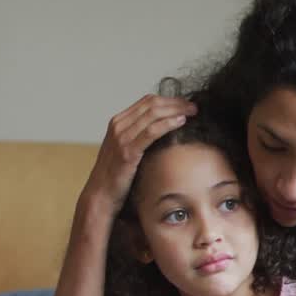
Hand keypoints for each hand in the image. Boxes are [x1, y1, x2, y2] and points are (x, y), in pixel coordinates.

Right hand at [82, 94, 195, 212]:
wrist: (101, 195)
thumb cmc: (118, 175)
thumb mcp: (127, 150)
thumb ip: (140, 137)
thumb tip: (164, 131)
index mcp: (119, 122)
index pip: (147, 101)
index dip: (169, 100)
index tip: (186, 104)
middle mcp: (119, 126)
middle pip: (152, 104)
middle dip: (176, 103)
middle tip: (194, 106)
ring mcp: (121, 138)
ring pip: (152, 114)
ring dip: (175, 110)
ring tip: (192, 112)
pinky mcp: (127, 152)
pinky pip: (151, 132)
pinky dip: (168, 123)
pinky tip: (181, 121)